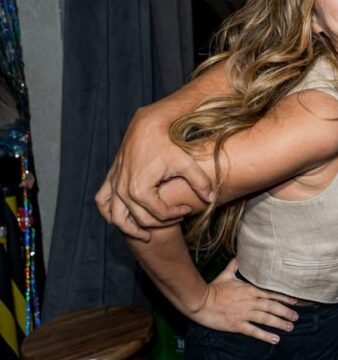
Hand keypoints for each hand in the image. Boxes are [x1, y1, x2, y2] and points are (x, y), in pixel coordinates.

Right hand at [95, 104, 214, 239]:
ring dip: (130, 228)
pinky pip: (102, 201)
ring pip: (116, 217)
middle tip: (177, 216)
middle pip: (141, 219)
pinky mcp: (111, 177)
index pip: (160, 214)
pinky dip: (109, 212)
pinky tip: (121, 217)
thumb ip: (200, 182)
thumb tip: (212, 199)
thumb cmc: (167, 143)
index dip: (177, 214)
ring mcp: (114, 184)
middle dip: (161, 222)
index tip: (189, 208)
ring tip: (145, 235)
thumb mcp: (186, 163)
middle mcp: (123, 190)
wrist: (147, 124)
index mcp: (140, 190)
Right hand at [189, 259, 299, 344]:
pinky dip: (265, 335)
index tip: (295, 302)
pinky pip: (254, 331)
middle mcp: (250, 302)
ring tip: (290, 327)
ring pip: (266, 319)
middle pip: (272, 307)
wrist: (200, 301)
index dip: (285, 298)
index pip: (271, 294)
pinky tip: (275, 339)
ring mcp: (244, 314)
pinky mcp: (237, 325)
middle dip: (286, 312)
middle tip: (296, 317)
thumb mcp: (226, 274)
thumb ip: (235, 266)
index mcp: (250, 290)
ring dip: (279, 323)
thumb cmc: (213, 288)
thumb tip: (239, 256)